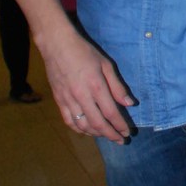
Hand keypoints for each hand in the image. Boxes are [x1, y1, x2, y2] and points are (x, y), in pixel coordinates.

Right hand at [38, 23, 133, 142]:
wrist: (56, 45)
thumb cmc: (84, 52)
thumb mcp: (106, 64)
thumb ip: (117, 86)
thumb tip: (129, 104)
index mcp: (96, 86)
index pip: (111, 113)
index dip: (120, 125)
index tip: (128, 133)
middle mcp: (82, 96)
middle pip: (98, 123)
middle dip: (111, 135)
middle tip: (121, 140)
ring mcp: (68, 99)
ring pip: (83, 125)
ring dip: (96, 134)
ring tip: (106, 136)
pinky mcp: (58, 100)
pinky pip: (68, 120)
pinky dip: (79, 129)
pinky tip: (87, 131)